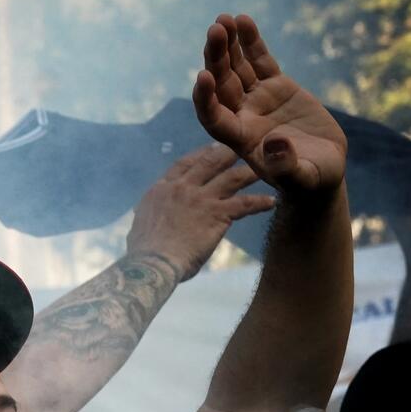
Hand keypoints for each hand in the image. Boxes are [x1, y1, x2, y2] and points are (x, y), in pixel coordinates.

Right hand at [125, 144, 275, 279]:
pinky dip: (260, 203)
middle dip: (227, 153)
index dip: (199, 155)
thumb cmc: (142, 252)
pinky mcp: (217, 214)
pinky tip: (271, 202)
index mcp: (161, 190)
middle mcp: (182, 188)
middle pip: (209, 162)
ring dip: (249, 172)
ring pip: (232, 177)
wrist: (152, 263)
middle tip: (242, 148)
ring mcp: (201, 199)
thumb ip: (148, 215)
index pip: (183, 164)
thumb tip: (147, 218)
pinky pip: (245, 204)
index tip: (209, 150)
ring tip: (264, 170)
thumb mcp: (139, 225)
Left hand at [191, 14, 345, 195]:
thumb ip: (286, 165)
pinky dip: (251, 42)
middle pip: (221, 84)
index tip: (202, 77)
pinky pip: (259, 61)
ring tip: (223, 19)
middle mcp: (243, 116)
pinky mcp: (275, 86)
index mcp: (241, 139)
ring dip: (228, 45)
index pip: (214, 117)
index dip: (205, 98)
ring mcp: (257, 99)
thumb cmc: (310, 181)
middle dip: (216, 58)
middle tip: (215, 30)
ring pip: (236, 68)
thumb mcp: (302, 177)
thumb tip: (275, 143)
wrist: (321, 170)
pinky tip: (243, 20)